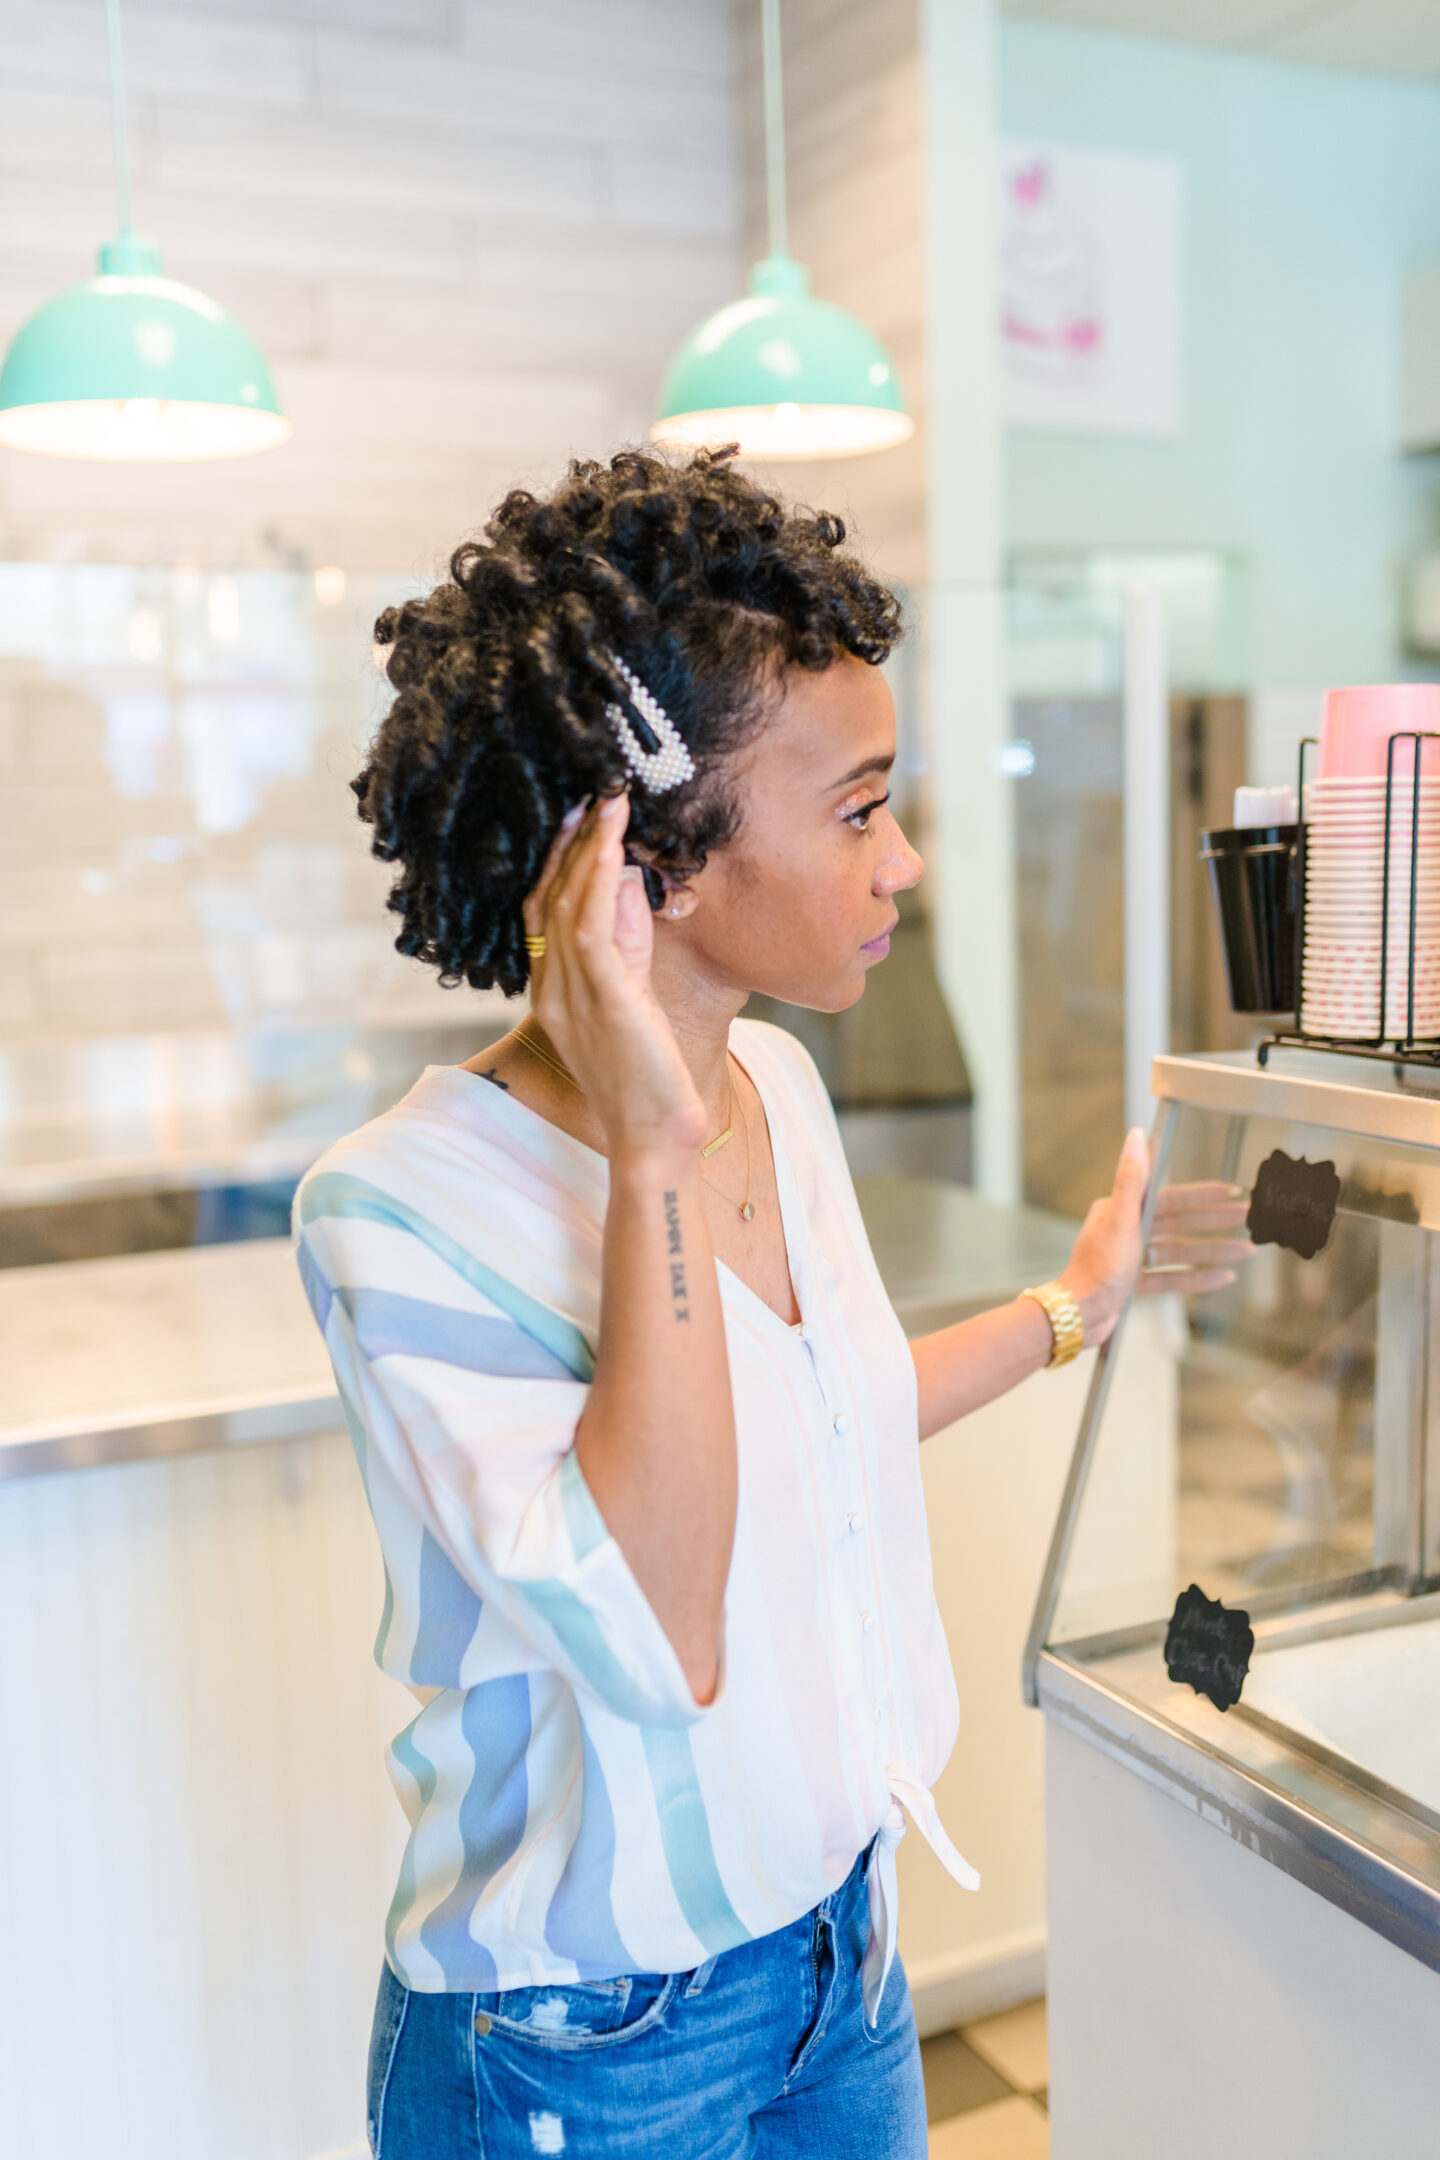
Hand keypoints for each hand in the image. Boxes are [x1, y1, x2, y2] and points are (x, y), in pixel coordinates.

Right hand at [524, 795, 706, 1158]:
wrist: (654, 1140)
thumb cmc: (649, 1077)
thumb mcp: (635, 997)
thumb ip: (628, 944)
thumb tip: (625, 880)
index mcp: (552, 991)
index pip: (542, 911)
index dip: (556, 860)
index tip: (577, 815)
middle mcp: (551, 990)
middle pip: (547, 898)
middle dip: (567, 841)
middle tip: (589, 789)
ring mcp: (571, 996)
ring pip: (567, 904)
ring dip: (586, 847)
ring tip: (608, 800)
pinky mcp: (604, 1002)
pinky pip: (592, 929)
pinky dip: (599, 881)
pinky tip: (616, 846)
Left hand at [1059, 1127, 1252, 1348]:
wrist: (1079, 1314)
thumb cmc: (1096, 1269)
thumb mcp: (1119, 1219)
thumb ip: (1132, 1178)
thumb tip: (1137, 1136)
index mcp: (1121, 1210)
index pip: (1172, 1197)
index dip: (1203, 1194)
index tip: (1231, 1190)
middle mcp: (1126, 1229)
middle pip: (1180, 1222)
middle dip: (1215, 1221)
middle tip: (1248, 1218)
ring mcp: (1131, 1257)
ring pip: (1180, 1250)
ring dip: (1213, 1251)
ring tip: (1246, 1250)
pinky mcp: (1134, 1282)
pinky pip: (1172, 1276)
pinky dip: (1197, 1277)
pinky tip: (1223, 1276)